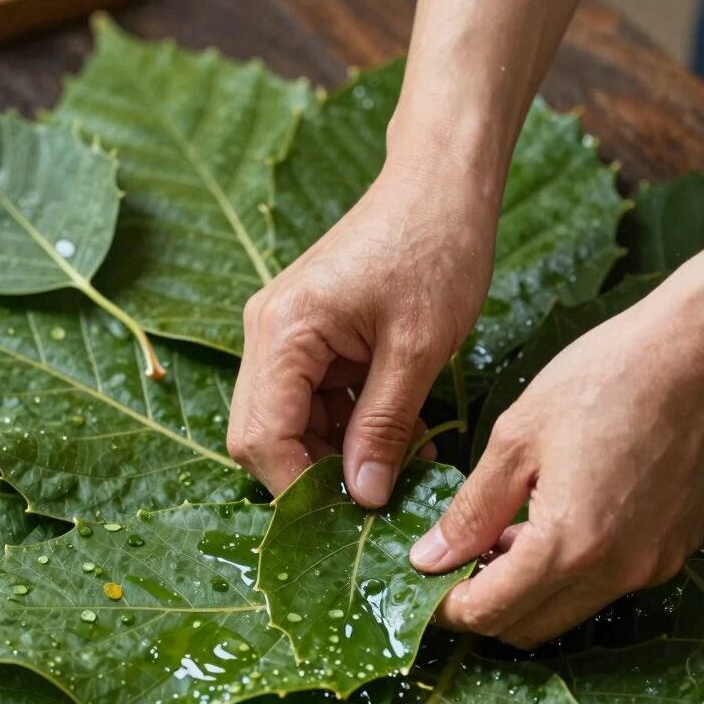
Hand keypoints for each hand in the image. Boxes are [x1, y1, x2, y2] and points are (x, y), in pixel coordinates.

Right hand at [228, 162, 497, 505]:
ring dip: (341, 456)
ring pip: (293, 424)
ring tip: (403, 471)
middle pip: (264, 434)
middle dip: (316, 475)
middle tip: (376, 502)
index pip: (261, 436)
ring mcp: (287, 336)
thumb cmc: (435, 249)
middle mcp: (268, 334)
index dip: (300, 486)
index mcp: (283, 331)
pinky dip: (353, 429)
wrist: (441, 184)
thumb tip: (362, 495)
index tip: (352, 518)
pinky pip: (318, 402)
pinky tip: (403, 441)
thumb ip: (384, 426)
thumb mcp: (418, 349)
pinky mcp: (312, 338)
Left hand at [410, 281, 703, 647]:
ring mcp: (653, 565)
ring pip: (569, 609)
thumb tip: (430, 559)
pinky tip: (553, 522)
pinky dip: (570, 571)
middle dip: (485, 605)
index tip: (427, 580)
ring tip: (502, 532)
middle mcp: (618, 572)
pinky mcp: (675, 549)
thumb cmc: (606, 378)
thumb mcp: (517, 439)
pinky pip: (607, 584)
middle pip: (529, 627)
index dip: (449, 607)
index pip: (491, 613)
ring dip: (527, 589)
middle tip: (459, 558)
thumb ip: (472, 510)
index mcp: (570, 545)